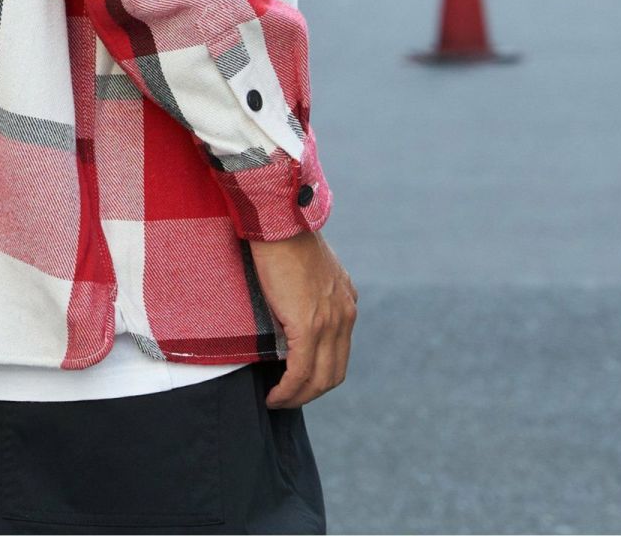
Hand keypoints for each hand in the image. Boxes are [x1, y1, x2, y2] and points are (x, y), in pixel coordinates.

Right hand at [250, 229, 357, 408]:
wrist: (280, 220)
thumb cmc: (285, 235)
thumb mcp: (309, 266)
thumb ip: (310, 289)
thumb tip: (291, 306)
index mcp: (346, 301)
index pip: (339, 351)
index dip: (319, 372)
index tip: (297, 379)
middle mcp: (344, 315)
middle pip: (334, 372)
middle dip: (311, 392)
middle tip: (286, 397)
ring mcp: (329, 322)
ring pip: (319, 379)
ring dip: (298, 397)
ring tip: (277, 400)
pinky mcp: (308, 326)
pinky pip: (300, 372)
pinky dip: (288, 390)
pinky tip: (274, 395)